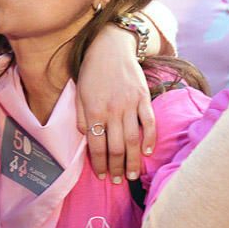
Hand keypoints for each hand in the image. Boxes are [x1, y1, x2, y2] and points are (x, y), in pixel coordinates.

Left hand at [76, 24, 155, 182]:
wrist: (110, 46)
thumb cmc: (91, 71)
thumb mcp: (79, 93)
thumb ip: (82, 117)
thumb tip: (88, 137)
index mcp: (94, 111)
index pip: (97, 145)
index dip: (99, 163)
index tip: (102, 175)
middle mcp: (112, 110)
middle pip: (116, 147)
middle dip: (117, 167)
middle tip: (119, 181)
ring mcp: (130, 104)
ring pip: (133, 139)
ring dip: (133, 160)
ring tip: (133, 174)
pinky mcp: (143, 97)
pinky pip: (148, 122)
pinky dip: (150, 138)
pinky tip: (148, 152)